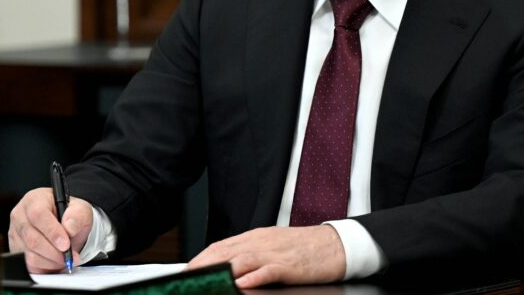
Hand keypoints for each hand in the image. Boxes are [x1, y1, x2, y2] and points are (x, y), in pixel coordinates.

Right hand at [8, 187, 93, 272]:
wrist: (65, 226)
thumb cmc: (69, 215)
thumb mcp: (81, 210)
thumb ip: (78, 215)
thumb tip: (69, 227)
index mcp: (35, 199)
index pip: (38, 214)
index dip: (52, 231)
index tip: (65, 244)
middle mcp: (20, 215)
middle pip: (32, 238)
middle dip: (54, 251)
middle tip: (68, 256)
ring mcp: (15, 233)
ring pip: (29, 254)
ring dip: (50, 261)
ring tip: (64, 259)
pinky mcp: (16, 250)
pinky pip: (28, 265)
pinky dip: (44, 267)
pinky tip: (54, 262)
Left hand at [186, 225, 345, 288]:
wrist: (337, 245)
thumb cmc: (305, 248)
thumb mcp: (274, 246)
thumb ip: (252, 255)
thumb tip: (229, 268)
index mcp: (256, 237)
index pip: (221, 246)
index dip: (201, 258)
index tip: (187, 269)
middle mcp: (262, 242)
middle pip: (226, 251)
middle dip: (204, 264)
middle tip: (187, 277)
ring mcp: (275, 253)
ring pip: (242, 259)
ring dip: (222, 270)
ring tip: (205, 281)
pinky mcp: (290, 265)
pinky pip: (268, 270)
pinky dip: (252, 277)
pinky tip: (241, 284)